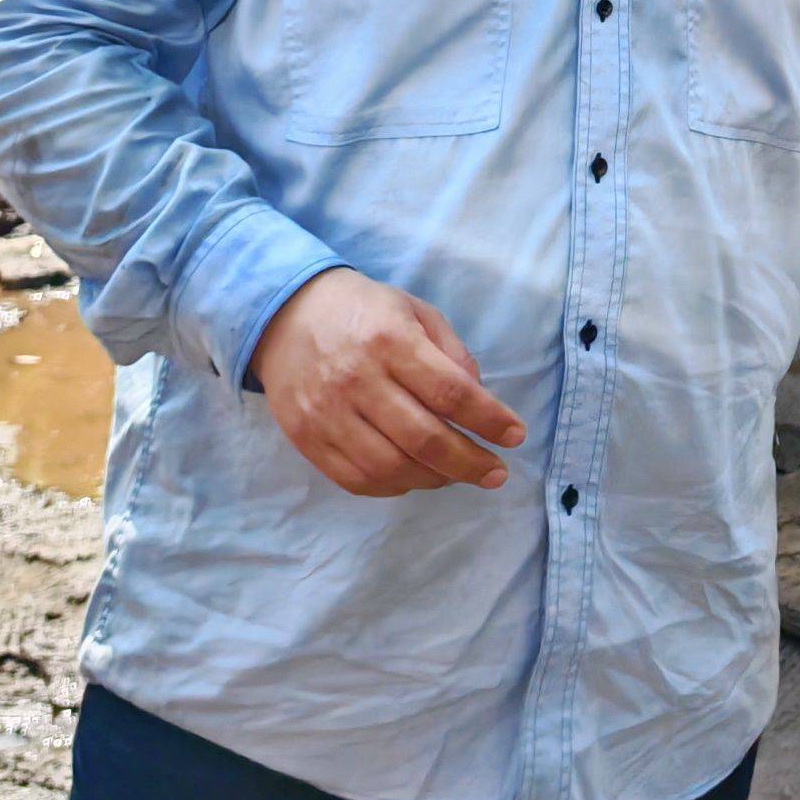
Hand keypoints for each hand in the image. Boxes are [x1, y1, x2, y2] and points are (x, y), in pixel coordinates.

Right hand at [246, 270, 527, 499]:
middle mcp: (357, 379)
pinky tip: (416, 477)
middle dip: (470, 463)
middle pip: (424, 438)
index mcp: (390, 340)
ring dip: (435, 479)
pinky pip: (357, 480)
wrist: (284, 315)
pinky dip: (394, 487)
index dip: (489, 420)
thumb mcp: (415, 312)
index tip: (515, 436)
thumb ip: (451, 353)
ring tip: (458, 475)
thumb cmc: (363, 312)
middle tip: (496, 473)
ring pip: (391, 468)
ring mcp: (327, 414)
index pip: (451, 392)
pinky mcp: (306, 439)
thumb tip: (480, 401)